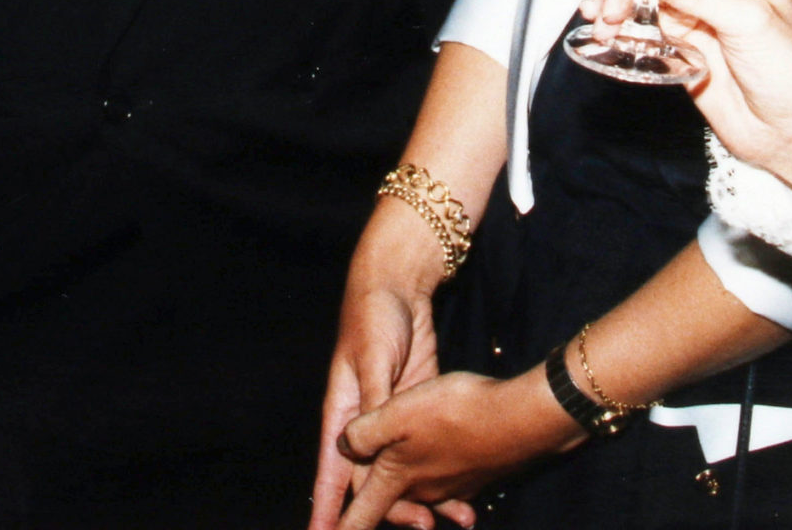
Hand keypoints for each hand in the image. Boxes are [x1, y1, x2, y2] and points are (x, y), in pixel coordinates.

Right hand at [312, 205, 451, 529]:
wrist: (399, 285)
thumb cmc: (374, 318)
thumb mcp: (373, 360)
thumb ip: (375, 403)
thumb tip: (369, 449)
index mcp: (343, 414)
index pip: (333, 471)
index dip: (328, 507)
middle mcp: (367, 424)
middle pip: (375, 480)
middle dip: (392, 510)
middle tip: (422, 528)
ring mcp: (395, 419)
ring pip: (404, 470)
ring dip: (424, 495)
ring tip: (455, 518)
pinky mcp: (420, 409)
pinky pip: (426, 448)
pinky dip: (441, 470)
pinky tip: (464, 489)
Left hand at [334, 369, 580, 529]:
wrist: (521, 419)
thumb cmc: (455, 413)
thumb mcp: (396, 413)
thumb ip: (363, 433)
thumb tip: (343, 447)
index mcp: (396, 477)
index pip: (362, 514)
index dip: (342, 528)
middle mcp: (424, 489)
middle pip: (396, 505)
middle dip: (386, 510)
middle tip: (365, 514)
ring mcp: (455, 484)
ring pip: (426, 493)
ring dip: (417, 495)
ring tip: (417, 497)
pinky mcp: (479, 474)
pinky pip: (451, 482)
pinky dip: (444, 480)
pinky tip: (449, 460)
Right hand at [587, 0, 791, 197]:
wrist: (789, 131)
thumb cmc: (789, 72)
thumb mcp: (746, 23)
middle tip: (616, 8)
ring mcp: (696, 2)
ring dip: (619, 2)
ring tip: (606, 24)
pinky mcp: (680, 32)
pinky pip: (642, 17)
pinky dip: (620, 21)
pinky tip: (604, 28)